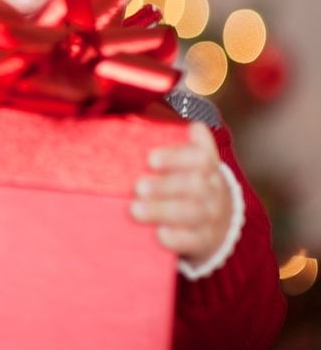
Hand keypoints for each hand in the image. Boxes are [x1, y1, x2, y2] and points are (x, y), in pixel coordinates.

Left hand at [130, 122, 232, 267]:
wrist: (215, 220)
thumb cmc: (182, 177)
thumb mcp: (180, 154)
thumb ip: (166, 131)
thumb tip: (144, 108)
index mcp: (205, 162)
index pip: (201, 155)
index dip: (178, 156)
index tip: (151, 158)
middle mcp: (213, 187)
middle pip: (194, 185)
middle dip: (164, 186)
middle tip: (137, 186)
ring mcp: (211, 215)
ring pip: (192, 213)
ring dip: (162, 211)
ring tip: (135, 209)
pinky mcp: (204, 240)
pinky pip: (194, 240)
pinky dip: (177, 238)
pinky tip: (158, 234)